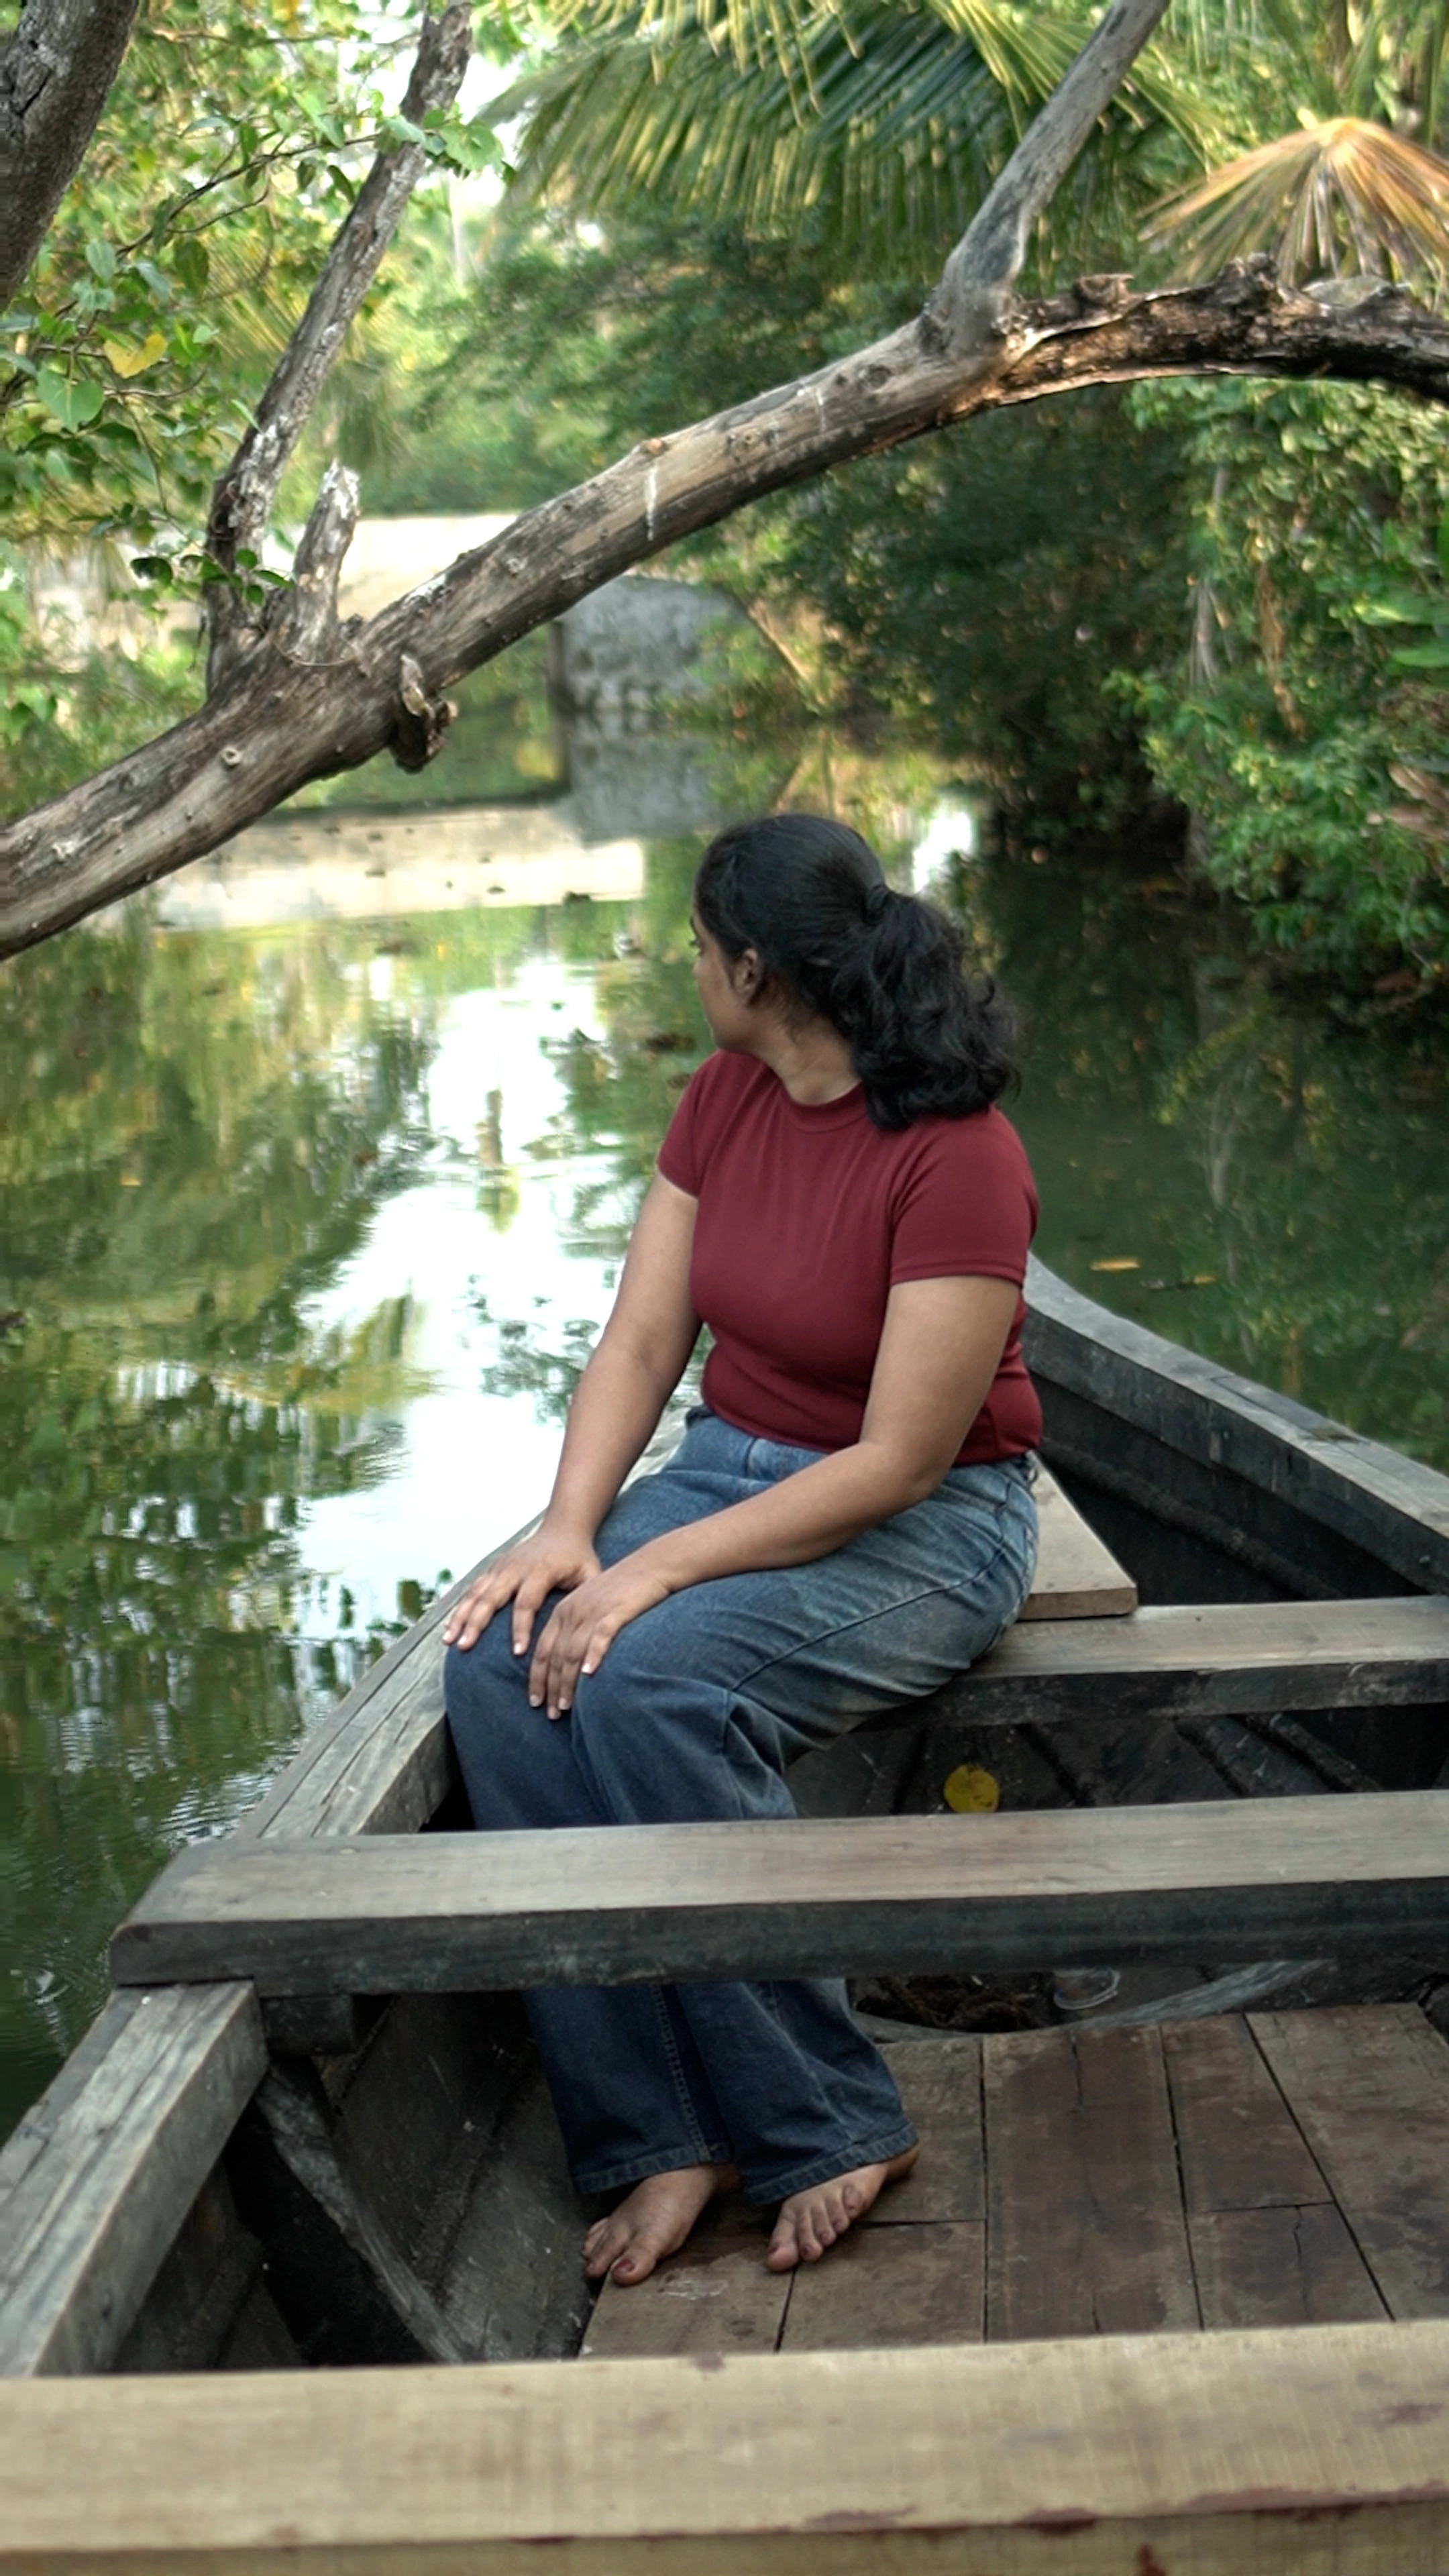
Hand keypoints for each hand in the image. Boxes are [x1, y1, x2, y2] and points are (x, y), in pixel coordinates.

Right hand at [442, 1524, 601, 1656]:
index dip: (521, 1627)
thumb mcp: (590, 1574)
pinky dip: (460, 1609)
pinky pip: (472, 1590)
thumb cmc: (578, 1558)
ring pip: (476, 1594)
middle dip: (477, 1623)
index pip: (527, 1602)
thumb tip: (589, 1632)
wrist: (563, 1529)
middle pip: (491, 1597)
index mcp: (541, 1570)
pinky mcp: (493, 1570)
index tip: (517, 1652)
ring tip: (450, 1641)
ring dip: (461, 1617)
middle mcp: (516, 1568)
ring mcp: (501, 1567)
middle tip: (466, 1646)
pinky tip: (450, 1629)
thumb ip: (589, 1598)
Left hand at [527, 1555, 671, 1717]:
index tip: (535, 1702)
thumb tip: (572, 1666)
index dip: (537, 1679)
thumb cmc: (623, 1591)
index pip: (543, 1650)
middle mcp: (572, 1612)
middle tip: (551, 1713)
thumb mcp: (592, 1607)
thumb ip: (578, 1631)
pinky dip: (593, 1655)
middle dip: (550, 1687)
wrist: (650, 1565)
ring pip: (572, 1651)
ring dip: (568, 1682)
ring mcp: (593, 1611)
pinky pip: (600, 1635)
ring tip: (567, 1705)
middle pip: (555, 1655)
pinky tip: (590, 1674)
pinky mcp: (615, 1611)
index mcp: (563, 1611)